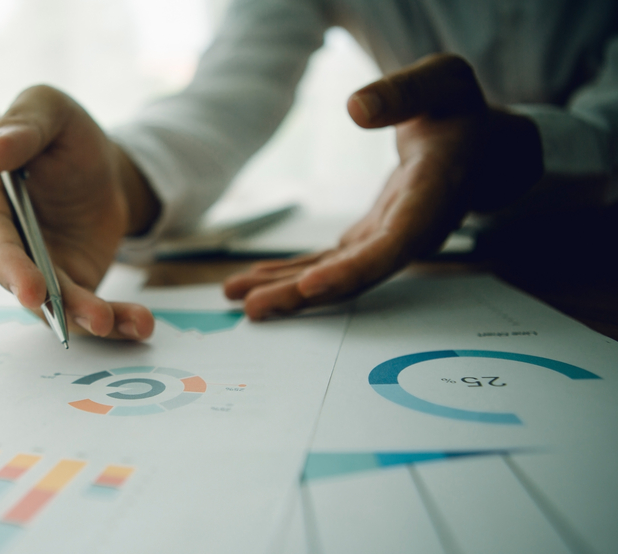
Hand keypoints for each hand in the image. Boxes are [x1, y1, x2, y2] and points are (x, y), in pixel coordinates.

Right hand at [0, 86, 158, 340]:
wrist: (102, 170)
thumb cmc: (63, 134)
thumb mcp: (49, 112)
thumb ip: (21, 129)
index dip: (8, 261)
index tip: (28, 286)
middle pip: (14, 277)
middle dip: (45, 301)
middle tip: (78, 315)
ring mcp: (28, 269)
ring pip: (49, 302)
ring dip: (82, 316)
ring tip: (113, 322)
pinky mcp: (61, 288)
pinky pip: (81, 310)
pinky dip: (113, 320)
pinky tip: (139, 324)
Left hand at [224, 54, 543, 318]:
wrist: (479, 144)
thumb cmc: (458, 109)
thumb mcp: (443, 81)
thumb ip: (406, 91)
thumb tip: (357, 106)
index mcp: (435, 192)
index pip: (396, 242)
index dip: (354, 268)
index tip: (312, 284)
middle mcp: (413, 229)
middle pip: (359, 272)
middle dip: (306, 293)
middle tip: (255, 308)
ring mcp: (389, 240)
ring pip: (339, 275)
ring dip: (289, 290)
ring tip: (240, 299)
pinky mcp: (370, 241)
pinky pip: (330, 264)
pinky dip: (293, 273)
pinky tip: (254, 281)